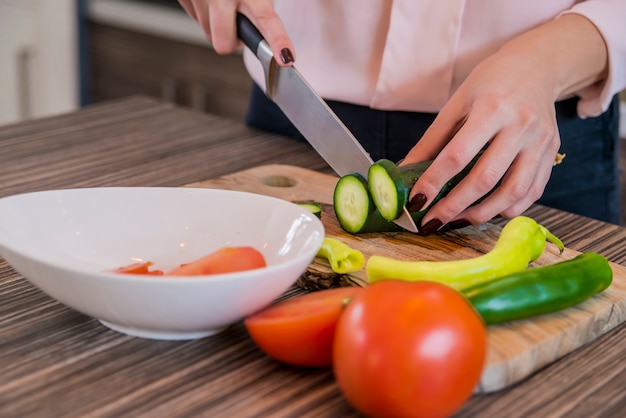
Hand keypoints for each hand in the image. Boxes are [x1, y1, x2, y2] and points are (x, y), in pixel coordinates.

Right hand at [178, 0, 294, 63]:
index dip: (277, 40)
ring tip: (224, 4)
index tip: (286, 58)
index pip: (265, 19)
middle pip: (224, 43)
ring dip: (218, 26)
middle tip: (239, 26)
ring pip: (209, 33)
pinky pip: (197, 19)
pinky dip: (206, 14)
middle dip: (232, 41)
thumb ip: (263, 8)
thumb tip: (276, 39)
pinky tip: (212, 0)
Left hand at [402, 14, 607, 233]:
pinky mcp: (551, 155)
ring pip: (512, 192)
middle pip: (485, 178)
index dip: (434, 182)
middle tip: (431, 222)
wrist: (537, 67)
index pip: (458, 155)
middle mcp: (521, 126)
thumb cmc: (491, 83)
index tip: (415, 202)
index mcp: (492, 107)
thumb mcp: (457, 102)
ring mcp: (540, 143)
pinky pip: (531, 193)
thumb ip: (432, 139)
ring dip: (480, 214)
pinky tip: (484, 212)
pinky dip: (506, 209)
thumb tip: (406, 170)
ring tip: (455, 221)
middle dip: (454, 206)